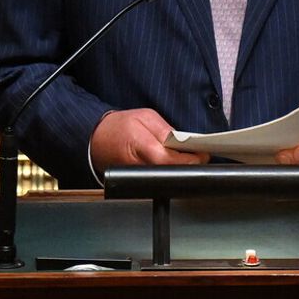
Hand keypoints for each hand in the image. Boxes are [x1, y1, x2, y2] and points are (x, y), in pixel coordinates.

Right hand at [89, 108, 209, 170]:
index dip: (191, 159)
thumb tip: (183, 141)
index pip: (172, 160)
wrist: (95, 138)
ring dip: (178, 168)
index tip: (203, 154)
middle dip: (188, 164)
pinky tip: (173, 162)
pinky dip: (168, 170)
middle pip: (172, 171)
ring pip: (166, 177)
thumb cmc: (118, 126)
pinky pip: (158, 178)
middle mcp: (140, 166)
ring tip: (186, 157)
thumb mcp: (144, 117)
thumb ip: (165, 130)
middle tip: (198, 155)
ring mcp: (138, 177)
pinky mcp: (138, 180)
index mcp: (142, 146)